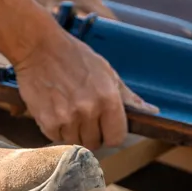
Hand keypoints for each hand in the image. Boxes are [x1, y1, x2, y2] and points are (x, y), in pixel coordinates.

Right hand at [12, 28, 155, 149]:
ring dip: (72, 131)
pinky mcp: (47, 121)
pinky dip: (56, 128)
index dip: (111, 133)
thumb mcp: (107, 72)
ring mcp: (67, 117)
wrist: (39, 47)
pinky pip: (56, 137)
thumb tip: (153, 112)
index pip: (117, 138)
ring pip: (75, 142)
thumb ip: (129, 97)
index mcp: (108, 99)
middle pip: (95, 143)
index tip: (104, 126)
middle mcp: (89, 110)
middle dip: (91, 133)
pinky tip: (54, 108)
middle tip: (82, 113)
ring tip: (67, 108)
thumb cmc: (75, 57)